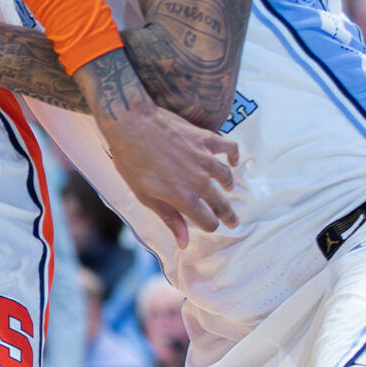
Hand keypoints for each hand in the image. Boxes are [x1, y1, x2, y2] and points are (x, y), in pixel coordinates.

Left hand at [95, 102, 239, 242]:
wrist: (131, 124)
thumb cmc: (132, 161)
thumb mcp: (145, 196)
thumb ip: (169, 218)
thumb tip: (183, 242)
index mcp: (183, 198)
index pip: (207, 221)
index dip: (209, 226)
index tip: (209, 226)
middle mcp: (198, 181)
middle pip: (221, 204)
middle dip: (227, 215)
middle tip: (232, 220)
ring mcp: (204, 159)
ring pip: (227, 178)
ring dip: (229, 186)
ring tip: (229, 189)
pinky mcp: (205, 139)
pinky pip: (229, 148)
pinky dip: (234, 155)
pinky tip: (233, 161)